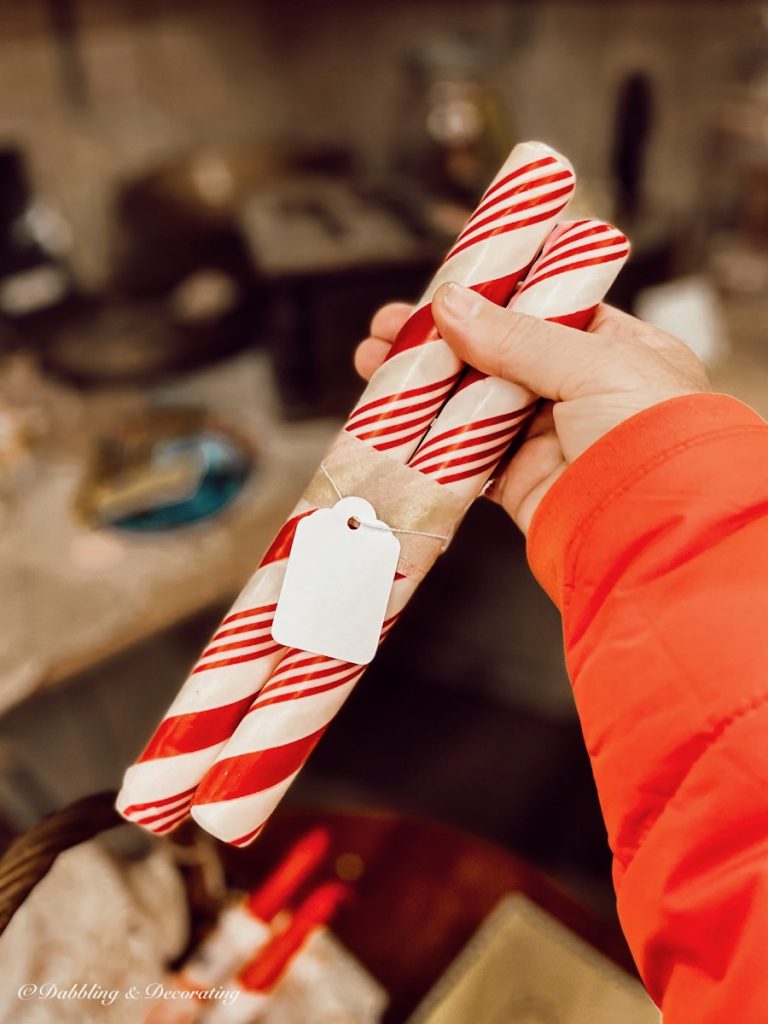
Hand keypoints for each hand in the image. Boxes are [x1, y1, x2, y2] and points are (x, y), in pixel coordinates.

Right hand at [355, 284, 709, 533]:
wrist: (656, 535)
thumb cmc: (654, 437)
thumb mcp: (594, 364)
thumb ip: (518, 336)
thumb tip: (451, 305)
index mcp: (617, 351)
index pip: (546, 310)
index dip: (493, 296)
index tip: (446, 284)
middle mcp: (582, 394)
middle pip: (497, 356)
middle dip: (440, 341)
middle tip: (390, 327)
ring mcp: (548, 440)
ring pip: (472, 404)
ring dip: (423, 386)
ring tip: (372, 363)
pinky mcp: (520, 483)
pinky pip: (465, 457)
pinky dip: (429, 440)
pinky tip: (393, 420)